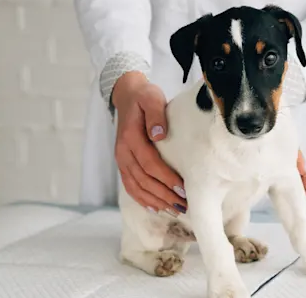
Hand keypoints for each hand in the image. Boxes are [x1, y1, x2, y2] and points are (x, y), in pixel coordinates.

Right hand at [112, 71, 186, 214]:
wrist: (128, 96)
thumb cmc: (144, 97)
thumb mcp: (152, 98)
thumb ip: (156, 114)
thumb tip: (160, 134)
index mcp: (131, 137)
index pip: (149, 163)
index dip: (166, 178)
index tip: (182, 189)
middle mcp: (123, 152)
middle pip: (143, 180)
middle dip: (164, 195)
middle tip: (183, 206)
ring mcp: (121, 159)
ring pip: (136, 186)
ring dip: (155, 201)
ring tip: (174, 210)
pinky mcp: (123, 163)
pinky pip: (130, 185)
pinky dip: (142, 198)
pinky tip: (155, 207)